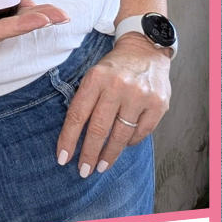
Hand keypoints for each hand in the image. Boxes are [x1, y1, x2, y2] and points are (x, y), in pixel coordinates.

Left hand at [55, 31, 171, 176]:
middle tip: (83, 171)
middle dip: (88, 154)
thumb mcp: (94, 77)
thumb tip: (74, 139)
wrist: (146, 50)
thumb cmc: (115, 68)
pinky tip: (124, 144)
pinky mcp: (158, 103)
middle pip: (98, 129)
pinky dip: (131, 142)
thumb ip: (85, 102)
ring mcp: (141, 95)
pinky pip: (141, 132)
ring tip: (102, 165)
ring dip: (109, 154)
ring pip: (120, 135)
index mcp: (97, 79)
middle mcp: (119, 86)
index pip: (78, 116)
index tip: (63, 159)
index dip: (68, 140)